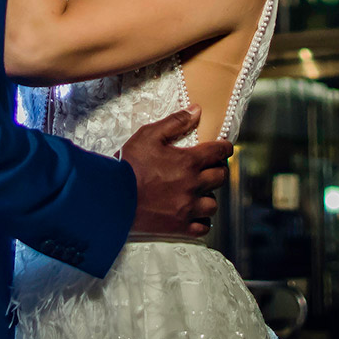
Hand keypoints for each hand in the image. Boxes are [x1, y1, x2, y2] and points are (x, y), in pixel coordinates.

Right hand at [120, 106, 231, 238]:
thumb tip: (197, 111)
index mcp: (189, 162)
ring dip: (209, 196)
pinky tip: (194, 213)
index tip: (224, 148)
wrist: (113, 197)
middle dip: (218, 170)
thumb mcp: (149, 136)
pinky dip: (202, 220)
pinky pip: (203, 227)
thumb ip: (175, 122)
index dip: (225, 148)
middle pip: (220, 177)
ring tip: (200, 192)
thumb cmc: (129, 165)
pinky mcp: (179, 226)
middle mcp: (193, 185)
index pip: (219, 152)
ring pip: (213, 204)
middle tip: (210, 168)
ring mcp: (187, 208)